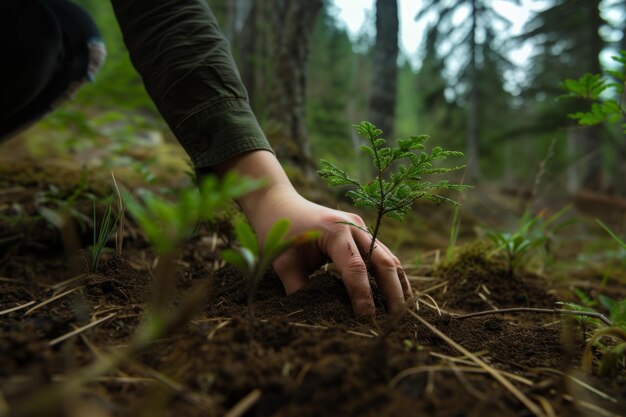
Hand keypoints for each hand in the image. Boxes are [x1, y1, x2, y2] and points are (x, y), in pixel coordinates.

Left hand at [215, 151, 412, 317]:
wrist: (279, 203)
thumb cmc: (278, 231)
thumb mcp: (283, 263)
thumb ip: (299, 290)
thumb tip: (314, 319)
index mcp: (335, 230)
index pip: (356, 268)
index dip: (364, 296)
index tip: (367, 321)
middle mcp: (354, 226)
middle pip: (383, 261)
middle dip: (392, 292)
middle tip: (396, 321)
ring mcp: (361, 227)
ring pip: (388, 257)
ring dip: (398, 284)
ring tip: (403, 312)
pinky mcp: (362, 232)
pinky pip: (382, 255)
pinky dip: (391, 275)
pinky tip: (397, 294)